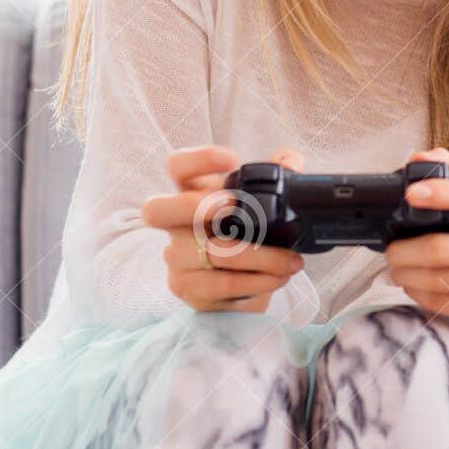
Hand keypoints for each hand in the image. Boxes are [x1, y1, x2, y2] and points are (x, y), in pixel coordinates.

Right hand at [140, 145, 305, 312]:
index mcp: (192, 193)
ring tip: (291, 259)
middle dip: (194, 206)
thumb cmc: (248, 235)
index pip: (178, 167)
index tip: (232, 160)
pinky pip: (222, 284)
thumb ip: (278, 178)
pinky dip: (257, 281)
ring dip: (260, 256)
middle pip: (157, 210)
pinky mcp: (188, 289)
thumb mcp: (262, 204)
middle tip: (232, 206)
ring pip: (210, 253)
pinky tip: (279, 277)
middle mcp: (175, 224)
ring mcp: (177, 258)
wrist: (246, 285)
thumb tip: (291, 160)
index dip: (198, 160)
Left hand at [382, 147, 448, 348]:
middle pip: (443, 248)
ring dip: (406, 274)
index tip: (409, 193)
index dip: (441, 192)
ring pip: (438, 279)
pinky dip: (419, 294)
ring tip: (396, 268)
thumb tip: (419, 158)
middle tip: (390, 250)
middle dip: (405, 250)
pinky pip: (443, 303)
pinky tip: (413, 286)